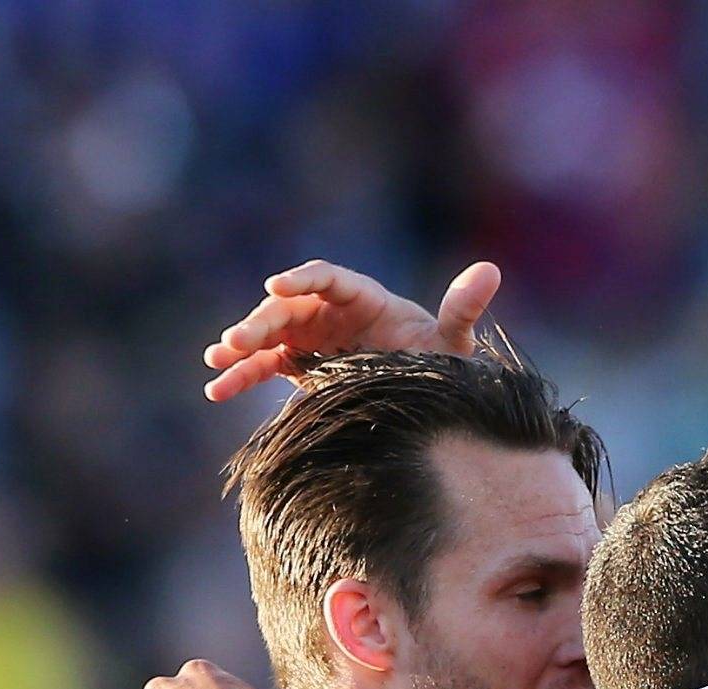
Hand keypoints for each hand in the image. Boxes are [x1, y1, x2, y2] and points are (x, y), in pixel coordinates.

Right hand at [202, 260, 499, 401]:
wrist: (427, 400)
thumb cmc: (441, 367)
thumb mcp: (452, 343)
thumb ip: (462, 310)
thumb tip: (491, 270)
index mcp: (364, 296)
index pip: (327, 278)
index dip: (302, 279)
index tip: (278, 285)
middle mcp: (332, 311)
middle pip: (289, 308)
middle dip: (261, 321)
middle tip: (236, 340)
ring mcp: (312, 336)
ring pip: (270, 335)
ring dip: (242, 345)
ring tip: (216, 359)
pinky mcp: (300, 363)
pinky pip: (264, 366)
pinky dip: (241, 376)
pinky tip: (215, 389)